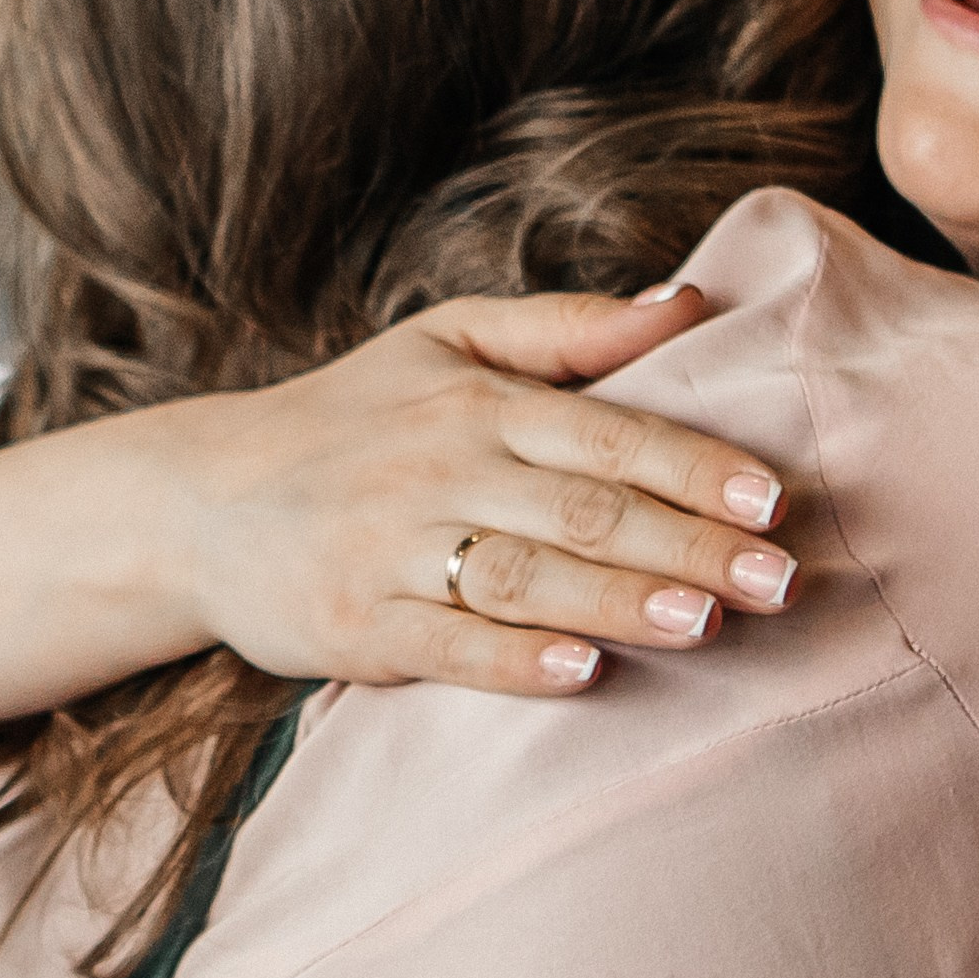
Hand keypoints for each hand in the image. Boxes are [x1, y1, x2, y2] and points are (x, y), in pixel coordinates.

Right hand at [0, 284, 802, 796]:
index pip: (609, 433)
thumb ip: (566, 330)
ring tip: (710, 623)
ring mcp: (391, 550)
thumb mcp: (446, 343)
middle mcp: (438, 468)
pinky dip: (516, 660)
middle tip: (781, 580)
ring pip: (527, 578)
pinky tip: (584, 672)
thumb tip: (689, 304)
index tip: (775, 500)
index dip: (697, 467)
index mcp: (475, 401)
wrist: (197, 499)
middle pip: (584, 510)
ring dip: (623, 601)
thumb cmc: (349, 419)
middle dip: (690, 545)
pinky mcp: (353, 625)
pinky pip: (446, 646)